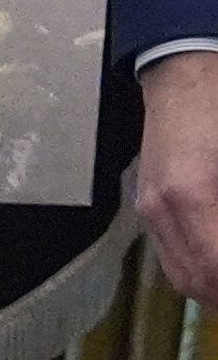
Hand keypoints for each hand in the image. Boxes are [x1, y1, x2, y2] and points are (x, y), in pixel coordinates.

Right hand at [143, 54, 217, 306]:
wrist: (186, 71)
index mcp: (193, 193)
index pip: (216, 266)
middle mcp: (163, 206)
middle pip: (196, 280)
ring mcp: (150, 205)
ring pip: (182, 274)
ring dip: (213, 287)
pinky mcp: (148, 201)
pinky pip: (172, 253)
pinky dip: (200, 269)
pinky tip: (217, 264)